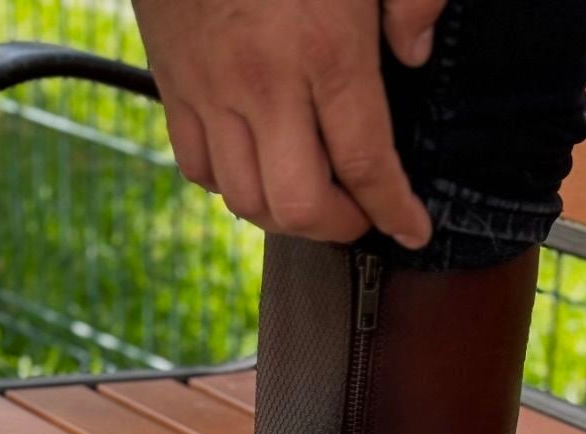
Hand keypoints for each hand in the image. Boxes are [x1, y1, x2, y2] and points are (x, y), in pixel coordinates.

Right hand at [133, 0, 443, 248]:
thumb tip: (412, 52)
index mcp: (325, 49)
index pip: (366, 164)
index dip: (394, 210)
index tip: (413, 230)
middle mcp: (264, 85)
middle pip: (298, 205)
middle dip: (338, 225)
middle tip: (360, 214)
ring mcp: (210, 90)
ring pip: (245, 199)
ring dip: (283, 213)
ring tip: (311, 196)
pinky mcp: (171, 85)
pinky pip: (199, 169)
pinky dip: (232, 184)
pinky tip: (257, 163)